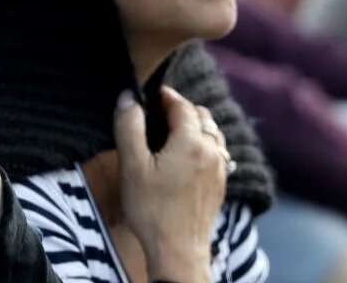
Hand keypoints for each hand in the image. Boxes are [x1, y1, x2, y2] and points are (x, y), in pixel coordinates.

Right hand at [114, 87, 226, 282]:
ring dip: (196, 127)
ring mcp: (220, 170)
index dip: (166, 96)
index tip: (151, 94)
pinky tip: (186, 157)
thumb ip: (129, 126)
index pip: (182, 106)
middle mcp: (212, 152)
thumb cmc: (151, 209)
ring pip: (213, 135)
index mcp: (191, 142)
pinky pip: (217, 154)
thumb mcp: (132, 165)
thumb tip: (127, 97)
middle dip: (183, 110)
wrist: (177, 251)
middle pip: (203, 117)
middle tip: (159, 114)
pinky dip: (203, 146)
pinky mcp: (220, 186)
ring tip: (173, 133)